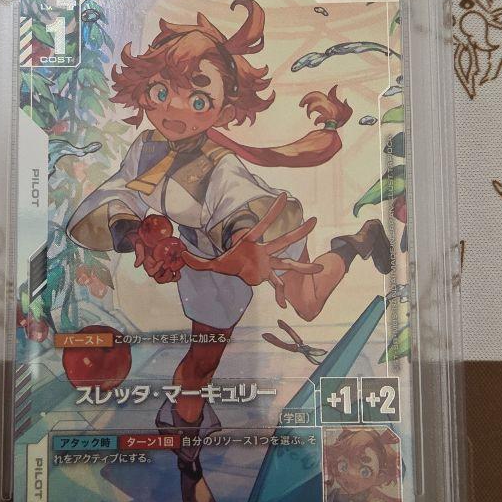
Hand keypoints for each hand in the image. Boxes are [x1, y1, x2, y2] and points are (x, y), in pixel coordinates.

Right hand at [133, 215, 184, 283]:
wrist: (148, 237)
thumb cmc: (144, 241)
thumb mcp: (140, 245)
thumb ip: (139, 254)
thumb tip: (137, 265)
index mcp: (148, 265)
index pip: (152, 273)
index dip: (157, 269)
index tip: (162, 261)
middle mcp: (155, 268)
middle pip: (160, 279)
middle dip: (166, 277)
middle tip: (169, 269)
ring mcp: (162, 267)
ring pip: (167, 278)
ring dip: (172, 277)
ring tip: (175, 271)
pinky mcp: (168, 264)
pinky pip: (173, 274)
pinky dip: (176, 275)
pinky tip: (178, 270)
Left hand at [181, 193, 320, 307]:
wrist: (232, 273)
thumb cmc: (225, 261)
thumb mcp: (209, 262)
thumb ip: (196, 259)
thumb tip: (180, 254)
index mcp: (252, 242)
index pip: (263, 223)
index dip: (273, 210)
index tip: (284, 195)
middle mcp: (264, 251)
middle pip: (284, 240)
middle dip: (299, 232)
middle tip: (316, 221)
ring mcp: (268, 263)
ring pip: (288, 263)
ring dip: (303, 266)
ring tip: (321, 268)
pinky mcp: (267, 276)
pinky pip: (277, 285)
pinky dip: (280, 295)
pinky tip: (286, 306)